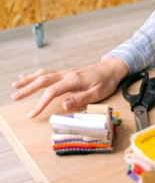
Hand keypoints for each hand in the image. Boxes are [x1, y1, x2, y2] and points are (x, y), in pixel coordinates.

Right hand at [10, 56, 128, 118]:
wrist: (111, 68)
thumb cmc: (106, 82)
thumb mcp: (98, 93)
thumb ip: (80, 98)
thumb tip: (64, 104)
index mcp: (73, 80)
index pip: (52, 91)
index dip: (40, 103)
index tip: (31, 114)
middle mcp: (66, 74)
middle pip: (42, 80)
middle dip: (27, 88)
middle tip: (14, 96)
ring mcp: (65, 72)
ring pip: (43, 74)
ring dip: (28, 79)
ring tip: (15, 85)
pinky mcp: (66, 73)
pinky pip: (47, 73)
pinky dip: (35, 74)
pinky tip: (27, 76)